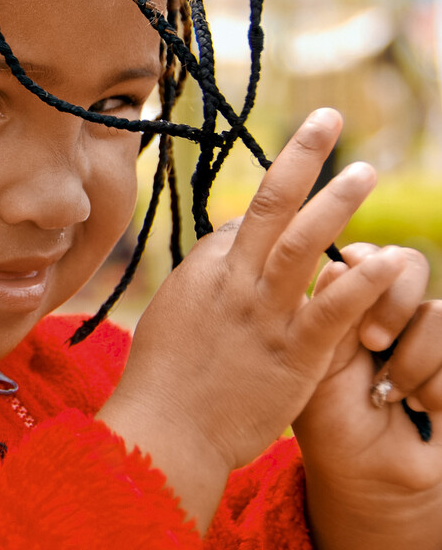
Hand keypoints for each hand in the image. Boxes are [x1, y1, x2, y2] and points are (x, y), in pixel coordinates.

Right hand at [98, 108, 402, 530]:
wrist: (165, 432)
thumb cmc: (161, 381)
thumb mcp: (172, 319)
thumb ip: (203, 286)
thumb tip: (223, 260)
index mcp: (201, 272)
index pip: (242, 224)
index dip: (270, 212)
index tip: (289, 206)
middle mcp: (231, 283)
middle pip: (267, 206)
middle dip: (300, 158)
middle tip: (330, 118)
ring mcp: (263, 316)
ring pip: (302, 244)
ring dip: (335, 203)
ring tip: (365, 171)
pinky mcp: (293, 354)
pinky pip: (332, 309)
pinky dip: (362, 282)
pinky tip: (388, 261)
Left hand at [294, 245, 441, 549]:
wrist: (366, 474)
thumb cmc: (329, 417)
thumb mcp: (315, 361)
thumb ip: (326, 310)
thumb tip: (341, 260)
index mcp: (348, 302)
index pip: (366, 253)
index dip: (364, 258)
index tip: (348, 276)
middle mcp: (391, 311)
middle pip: (408, 263)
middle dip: (391, 302)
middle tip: (371, 344)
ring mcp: (427, 336)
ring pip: (434, 312)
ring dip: (410, 360)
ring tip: (387, 392)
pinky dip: (435, 382)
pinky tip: (416, 404)